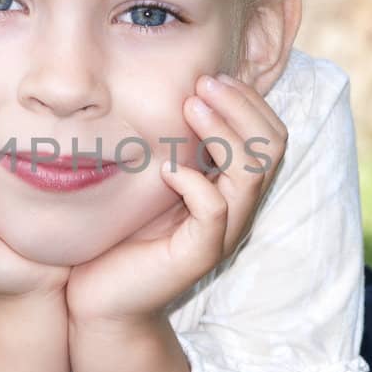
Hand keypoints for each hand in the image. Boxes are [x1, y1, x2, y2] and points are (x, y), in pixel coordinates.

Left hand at [65, 72, 287, 329]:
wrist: (99, 295)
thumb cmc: (123, 231)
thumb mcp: (152, 176)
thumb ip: (173, 142)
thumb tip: (177, 89)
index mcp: (233, 187)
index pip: (271, 135)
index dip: (249, 100)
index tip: (212, 77)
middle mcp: (237, 209)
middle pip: (272, 148)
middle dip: (241, 106)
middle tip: (204, 83)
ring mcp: (221, 234)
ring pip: (250, 175)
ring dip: (223, 133)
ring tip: (190, 107)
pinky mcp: (197, 257)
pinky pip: (215, 213)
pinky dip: (195, 183)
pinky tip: (167, 169)